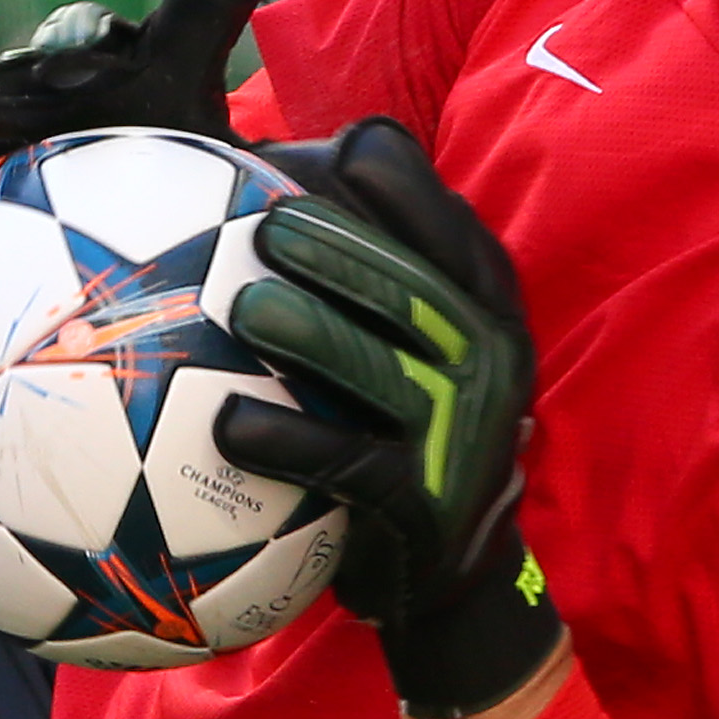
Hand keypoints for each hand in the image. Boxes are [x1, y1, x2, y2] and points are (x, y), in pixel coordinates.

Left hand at [211, 118, 562, 718]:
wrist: (449, 571)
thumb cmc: (404, 428)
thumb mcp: (415, 348)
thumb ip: (369, 274)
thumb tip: (261, 169)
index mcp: (490, 314)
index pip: (458, 237)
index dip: (409, 189)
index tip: (346, 146)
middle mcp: (491, 369)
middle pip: (422, 295)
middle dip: (348, 251)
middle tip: (269, 222)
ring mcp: (462, 440)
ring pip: (388, 375)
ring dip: (316, 336)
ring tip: (247, 305)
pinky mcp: (421, 505)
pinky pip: (348, 468)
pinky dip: (287, 442)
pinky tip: (227, 423)